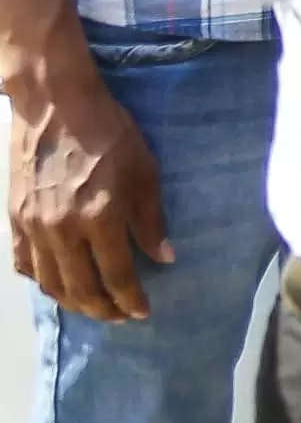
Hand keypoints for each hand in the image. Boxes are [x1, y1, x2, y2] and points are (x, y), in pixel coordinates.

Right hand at [6, 39, 167, 322]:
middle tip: (120, 317)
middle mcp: (61, 229)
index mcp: (99, 217)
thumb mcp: (144, 171)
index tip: (143, 312)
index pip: (117, 275)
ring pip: (49, 282)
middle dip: (103, 309)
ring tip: (92, 306)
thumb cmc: (110, 133)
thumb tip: (163, 258)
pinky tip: (56, 283)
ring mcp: (32, 226)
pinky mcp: (14, 218)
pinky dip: (41, 280)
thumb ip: (151, 220)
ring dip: (72, 301)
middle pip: (81, 287)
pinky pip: (23, 262)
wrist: (55, 105)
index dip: (131, 299)